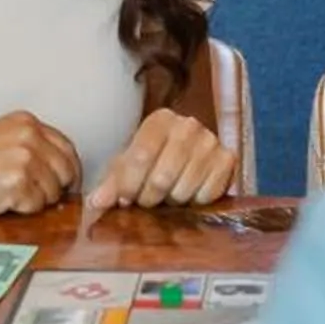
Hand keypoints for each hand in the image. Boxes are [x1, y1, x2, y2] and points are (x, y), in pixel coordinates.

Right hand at [0, 110, 82, 218]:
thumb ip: (30, 147)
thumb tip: (62, 172)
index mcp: (26, 122)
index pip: (67, 148)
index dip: (68, 171)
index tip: (62, 185)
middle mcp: (29, 135)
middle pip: (67, 171)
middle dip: (55, 189)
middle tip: (32, 198)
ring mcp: (24, 158)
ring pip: (53, 192)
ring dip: (36, 201)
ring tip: (7, 196)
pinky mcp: (16, 183)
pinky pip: (36, 206)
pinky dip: (22, 211)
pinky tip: (0, 202)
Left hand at [85, 110, 237, 212]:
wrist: (186, 158)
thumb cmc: (151, 162)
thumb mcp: (126, 168)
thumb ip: (110, 185)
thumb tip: (96, 203)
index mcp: (160, 119)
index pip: (140, 156)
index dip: (129, 185)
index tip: (124, 200)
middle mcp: (188, 125)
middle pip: (162, 178)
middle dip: (149, 198)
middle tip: (147, 200)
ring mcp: (211, 141)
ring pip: (183, 190)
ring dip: (172, 202)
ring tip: (168, 195)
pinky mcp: (228, 159)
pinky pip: (207, 195)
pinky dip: (195, 202)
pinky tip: (190, 193)